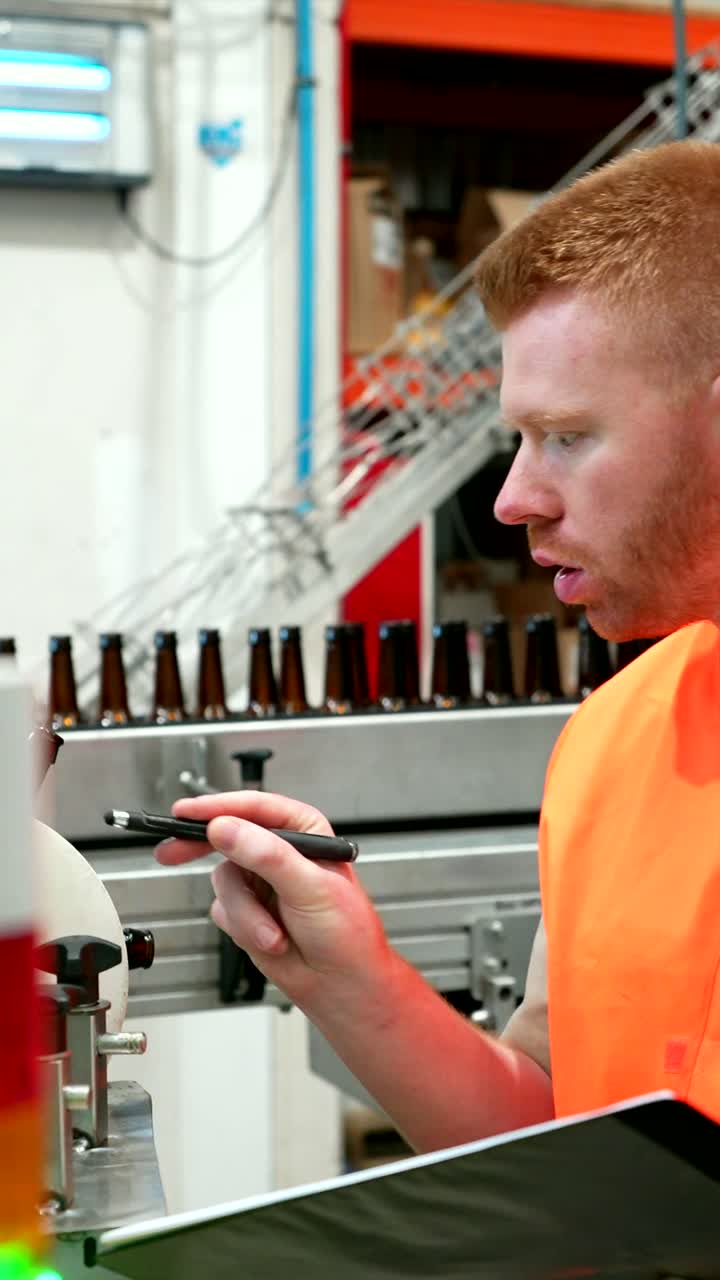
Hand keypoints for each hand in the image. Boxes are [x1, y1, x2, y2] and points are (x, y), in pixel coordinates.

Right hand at [155, 790, 392, 1013]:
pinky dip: (241, 928)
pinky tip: (268, 940)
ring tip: (272, 934)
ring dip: (245, 914)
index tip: (186, 813)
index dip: (218, 808)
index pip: (254, 809)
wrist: (342, 986)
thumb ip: (267, 856)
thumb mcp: (309, 887)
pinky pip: (222, 910)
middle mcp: (278, 852)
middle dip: (201, 848)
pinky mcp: (247, 911)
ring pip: (223, 882)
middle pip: (227, 837)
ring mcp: (260, 883)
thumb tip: (226, 829)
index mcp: (303, 832)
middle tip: (171, 852)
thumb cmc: (347, 933)